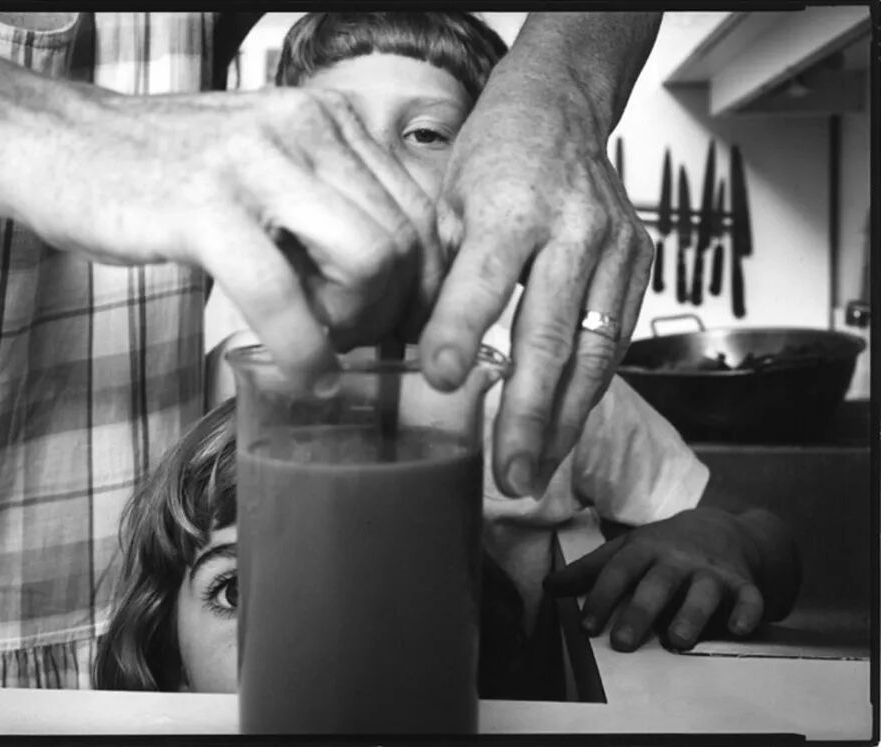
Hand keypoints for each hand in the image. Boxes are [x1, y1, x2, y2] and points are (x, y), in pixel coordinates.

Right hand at [0, 55, 442, 380]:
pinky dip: (306, 351)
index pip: (425, 212)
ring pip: (367, 261)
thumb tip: (406, 290)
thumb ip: (338, 215)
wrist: (67, 146)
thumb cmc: (179, 179)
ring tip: (321, 346)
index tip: (406, 329)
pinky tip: (307, 374)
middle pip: (406, 241)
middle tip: (356, 343)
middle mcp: (307, 126)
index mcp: (333, 120)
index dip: (429, 288)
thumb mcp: (277, 179)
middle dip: (395, 314)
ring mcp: (255, 161)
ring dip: (355, 327)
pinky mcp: (203, 205)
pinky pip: (283, 295)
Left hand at [418, 61, 652, 496]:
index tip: (438, 381)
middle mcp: (573, 228)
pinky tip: (564, 427)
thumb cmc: (494, 158)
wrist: (562, 112)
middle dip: (530, 414)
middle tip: (511, 475)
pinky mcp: (640, 264)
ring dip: (565, 420)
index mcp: (511, 204)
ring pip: (595, 351)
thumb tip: (418, 355)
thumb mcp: (448, 203)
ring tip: (538, 471)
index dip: (460, 331)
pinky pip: (615, 341)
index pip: (485, 276)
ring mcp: (616, 248)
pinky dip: (588, 390)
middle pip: (552, 333)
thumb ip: (442, 275)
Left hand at [543, 508, 765, 651]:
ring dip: (690, 614)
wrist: (722, 528)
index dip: (601, 597)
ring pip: (702, 592)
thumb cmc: (663, 547)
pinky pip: (748, 598)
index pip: (619, 571)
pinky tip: (738, 628)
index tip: (587, 626)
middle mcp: (677, 559)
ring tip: (677, 641)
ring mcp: (711, 571)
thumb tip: (549, 587)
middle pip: (657, 584)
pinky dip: (747, 612)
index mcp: (645, 549)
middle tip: (622, 642)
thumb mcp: (626, 549)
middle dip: (640, 612)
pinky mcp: (743, 584)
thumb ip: (590, 570)